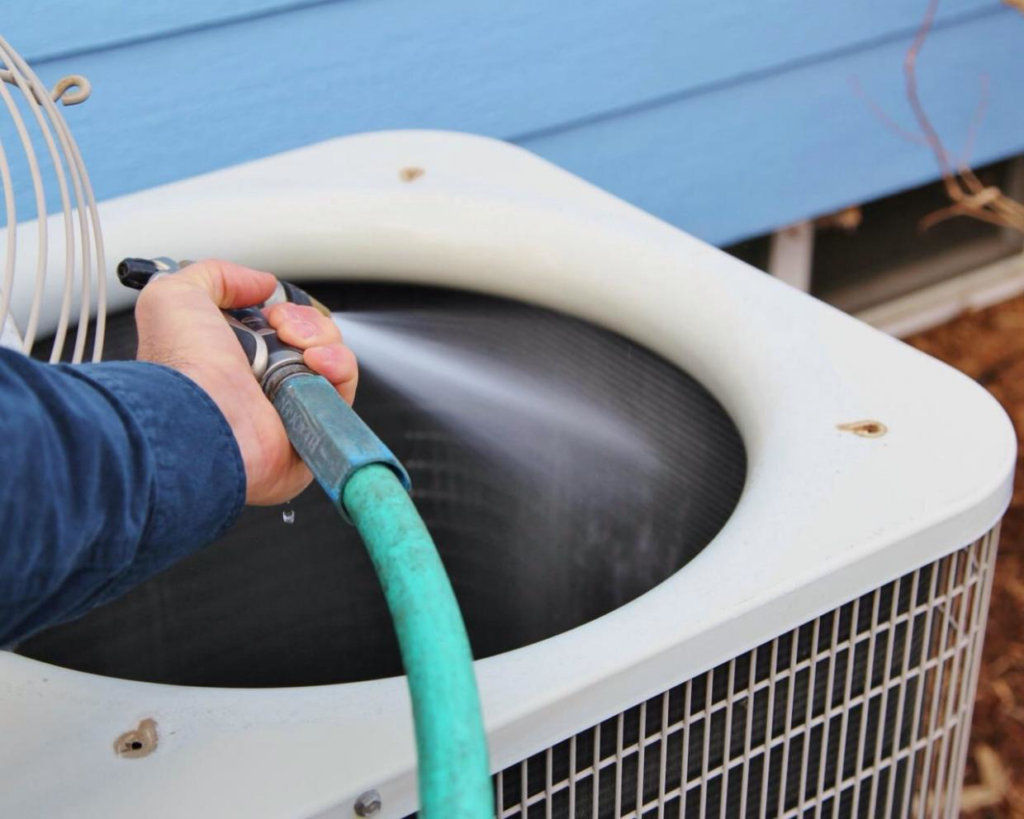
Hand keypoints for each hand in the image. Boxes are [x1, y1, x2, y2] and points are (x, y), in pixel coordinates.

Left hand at [134, 259, 356, 504]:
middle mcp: (263, 384)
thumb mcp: (175, 297)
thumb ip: (215, 276)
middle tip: (284, 329)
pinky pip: (343, 393)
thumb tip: (260, 284)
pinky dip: (338, 370)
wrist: (200, 418)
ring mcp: (290, 408)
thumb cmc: (183, 369)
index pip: (281, 328)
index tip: (272, 312)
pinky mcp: (313, 432)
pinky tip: (317, 365)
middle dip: (308, 323)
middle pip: (313, 340)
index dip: (287, 312)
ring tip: (303, 349)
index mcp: (234, 357)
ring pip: (334, 363)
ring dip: (326, 343)